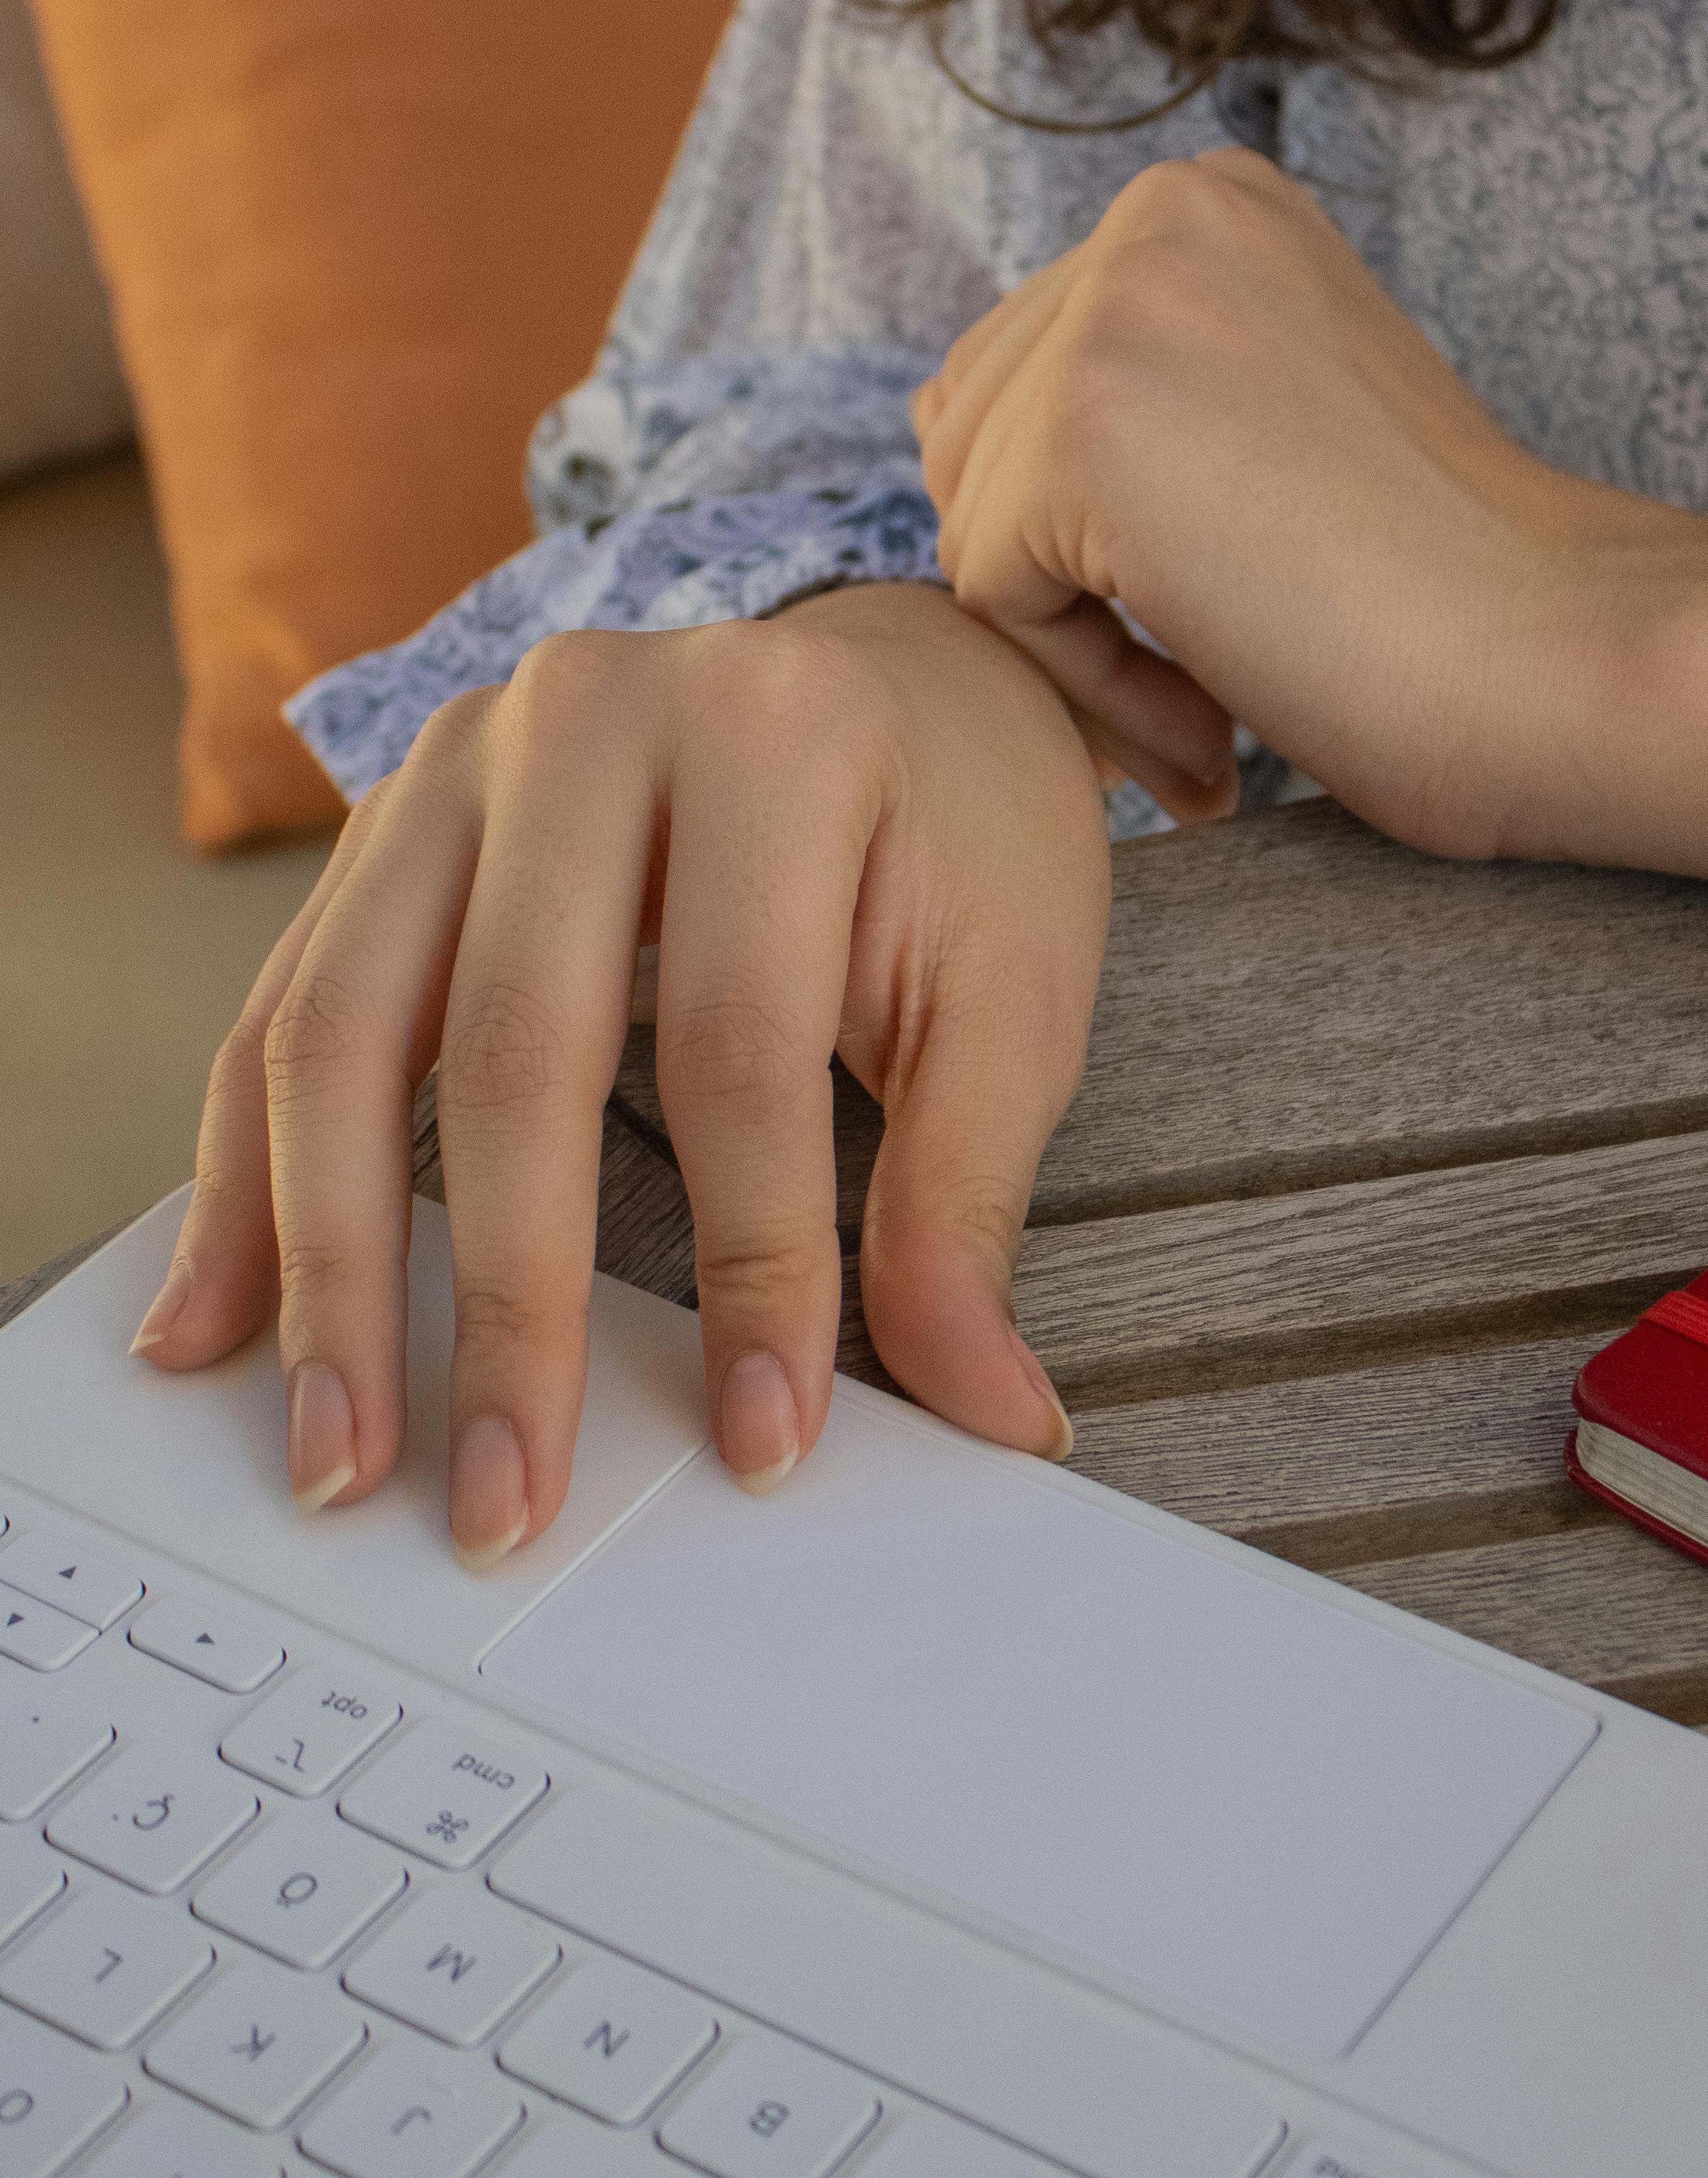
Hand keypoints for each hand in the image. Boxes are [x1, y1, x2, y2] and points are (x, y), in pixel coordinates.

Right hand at [134, 586, 1108, 1558]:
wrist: (906, 683)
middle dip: (499, 1305)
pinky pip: (287, 1010)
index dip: (752, 1267)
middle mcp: (588, 719)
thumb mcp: (1014, 999)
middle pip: (508, 1048)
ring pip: (344, 1032)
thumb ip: (966, 1203)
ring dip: (327, 1267)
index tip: (759, 1438)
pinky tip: (224, 1316)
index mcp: (773, 736)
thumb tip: (986, 1405)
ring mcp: (460, 763)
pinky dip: (249, 1177)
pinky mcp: (388, 826)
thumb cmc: (962, 830)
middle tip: (504, 1494)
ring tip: (339, 1446)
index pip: (738, 1048)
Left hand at [912, 150, 1639, 857]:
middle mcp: (1154, 212)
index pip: (1023, 380)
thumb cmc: (1448, 588)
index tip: (1257, 591)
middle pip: (971, 441)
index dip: (1106, 532)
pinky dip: (1092, 690)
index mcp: (1209, 200)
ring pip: (969, 522)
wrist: (1561, 657)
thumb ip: (1122, 388)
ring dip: (1083, 644)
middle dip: (1072, 583)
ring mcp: (1115, 308)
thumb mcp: (1272, 426)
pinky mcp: (1081, 428)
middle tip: (1239, 661)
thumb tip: (927, 415)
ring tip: (1233, 685)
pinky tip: (1220, 713)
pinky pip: (985, 600)